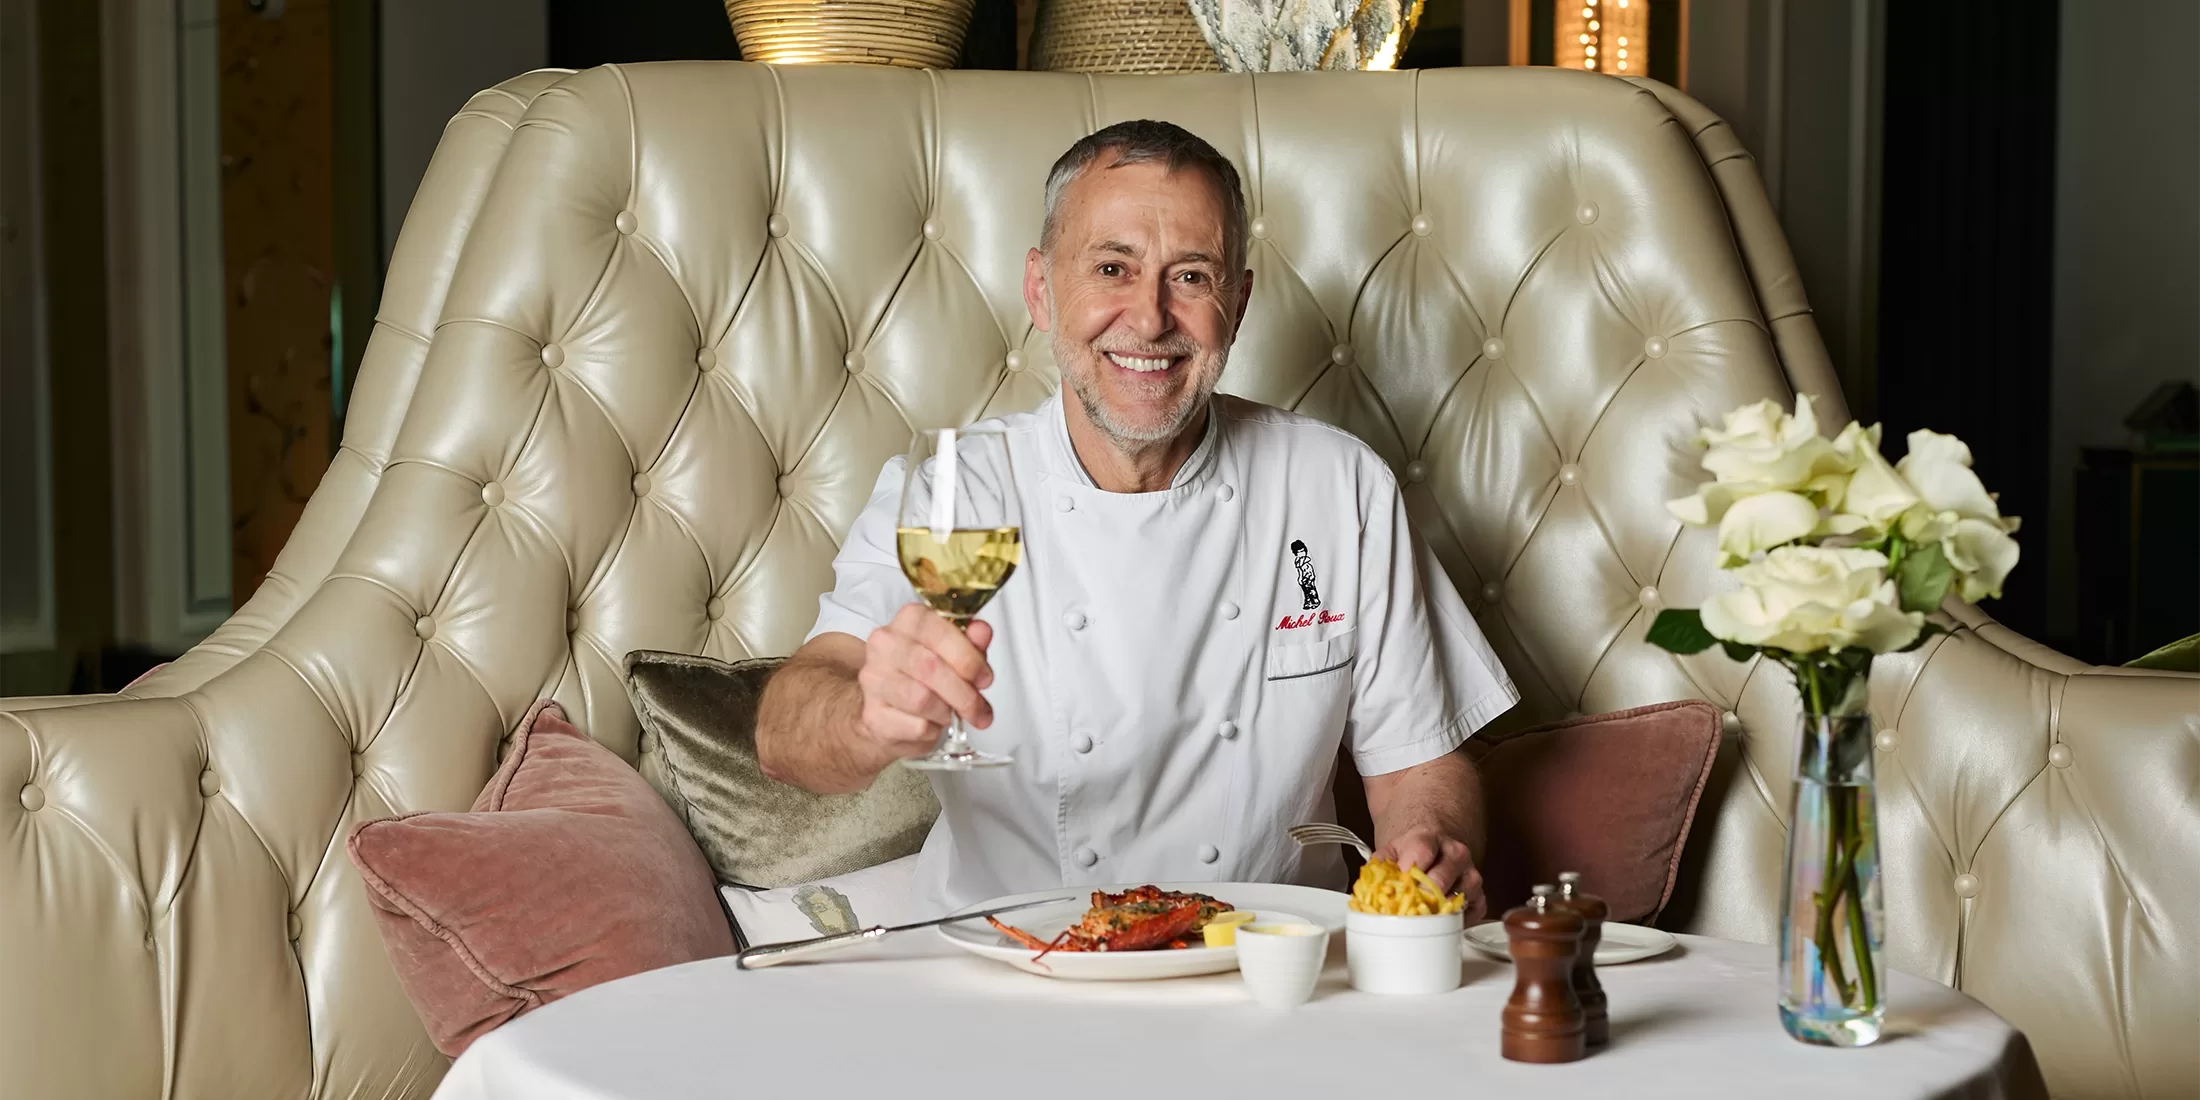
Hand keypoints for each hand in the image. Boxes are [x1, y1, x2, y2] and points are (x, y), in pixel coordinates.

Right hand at [857, 604, 995, 758]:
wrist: (889, 713)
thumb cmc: (925, 678)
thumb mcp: (956, 655)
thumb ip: (971, 643)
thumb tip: (982, 632)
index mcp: (909, 620)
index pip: (939, 631)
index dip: (968, 658)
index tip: (984, 678)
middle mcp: (885, 644)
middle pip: (930, 667)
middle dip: (964, 693)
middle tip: (978, 708)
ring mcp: (874, 679)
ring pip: (922, 699)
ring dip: (947, 712)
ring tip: (950, 713)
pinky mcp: (873, 715)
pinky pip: (915, 726)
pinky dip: (933, 731)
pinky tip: (931, 724)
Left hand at [1374, 825, 1486, 920]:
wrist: (1434, 846)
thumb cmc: (1410, 855)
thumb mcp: (1390, 853)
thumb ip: (1379, 868)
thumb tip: (1373, 889)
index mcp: (1428, 838)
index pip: (1421, 851)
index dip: (1409, 872)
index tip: (1399, 887)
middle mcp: (1455, 853)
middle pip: (1440, 879)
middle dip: (1421, 899)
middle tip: (1407, 912)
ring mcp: (1470, 873)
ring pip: (1460, 896)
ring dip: (1440, 911)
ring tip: (1424, 916)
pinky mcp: (1480, 894)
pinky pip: (1474, 911)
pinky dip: (1458, 921)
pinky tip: (1444, 921)